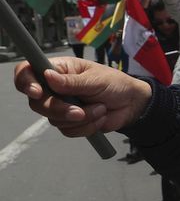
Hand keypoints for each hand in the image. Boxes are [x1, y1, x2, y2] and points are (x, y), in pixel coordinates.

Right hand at [14, 57, 151, 137]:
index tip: (37, 92)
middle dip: (59, 109)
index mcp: (59, 70)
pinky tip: (100, 117)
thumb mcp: (95, 79)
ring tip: (100, 108)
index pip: (28, 72)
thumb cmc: (116, 84)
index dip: (26, 82)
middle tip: (80, 111)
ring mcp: (61, 106)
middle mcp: (55, 88)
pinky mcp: (70, 122)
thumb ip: (71, 82)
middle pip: (37, 103)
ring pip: (53, 119)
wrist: (132, 104)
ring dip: (81, 117)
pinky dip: (86, 127)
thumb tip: (47, 76)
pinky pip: (67, 130)